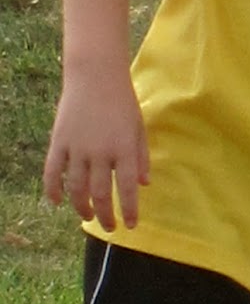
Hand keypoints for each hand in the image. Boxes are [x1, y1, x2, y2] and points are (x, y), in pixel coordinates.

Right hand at [43, 67, 149, 230]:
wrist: (95, 76)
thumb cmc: (122, 101)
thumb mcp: (139, 128)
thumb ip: (141, 157)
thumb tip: (144, 184)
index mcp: (124, 150)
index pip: (127, 189)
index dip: (129, 211)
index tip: (131, 225)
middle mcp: (100, 152)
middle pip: (100, 194)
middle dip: (105, 215)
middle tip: (109, 227)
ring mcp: (77, 148)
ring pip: (76, 188)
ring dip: (82, 207)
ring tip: (88, 216)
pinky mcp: (59, 141)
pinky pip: (52, 171)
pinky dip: (53, 189)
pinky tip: (57, 202)